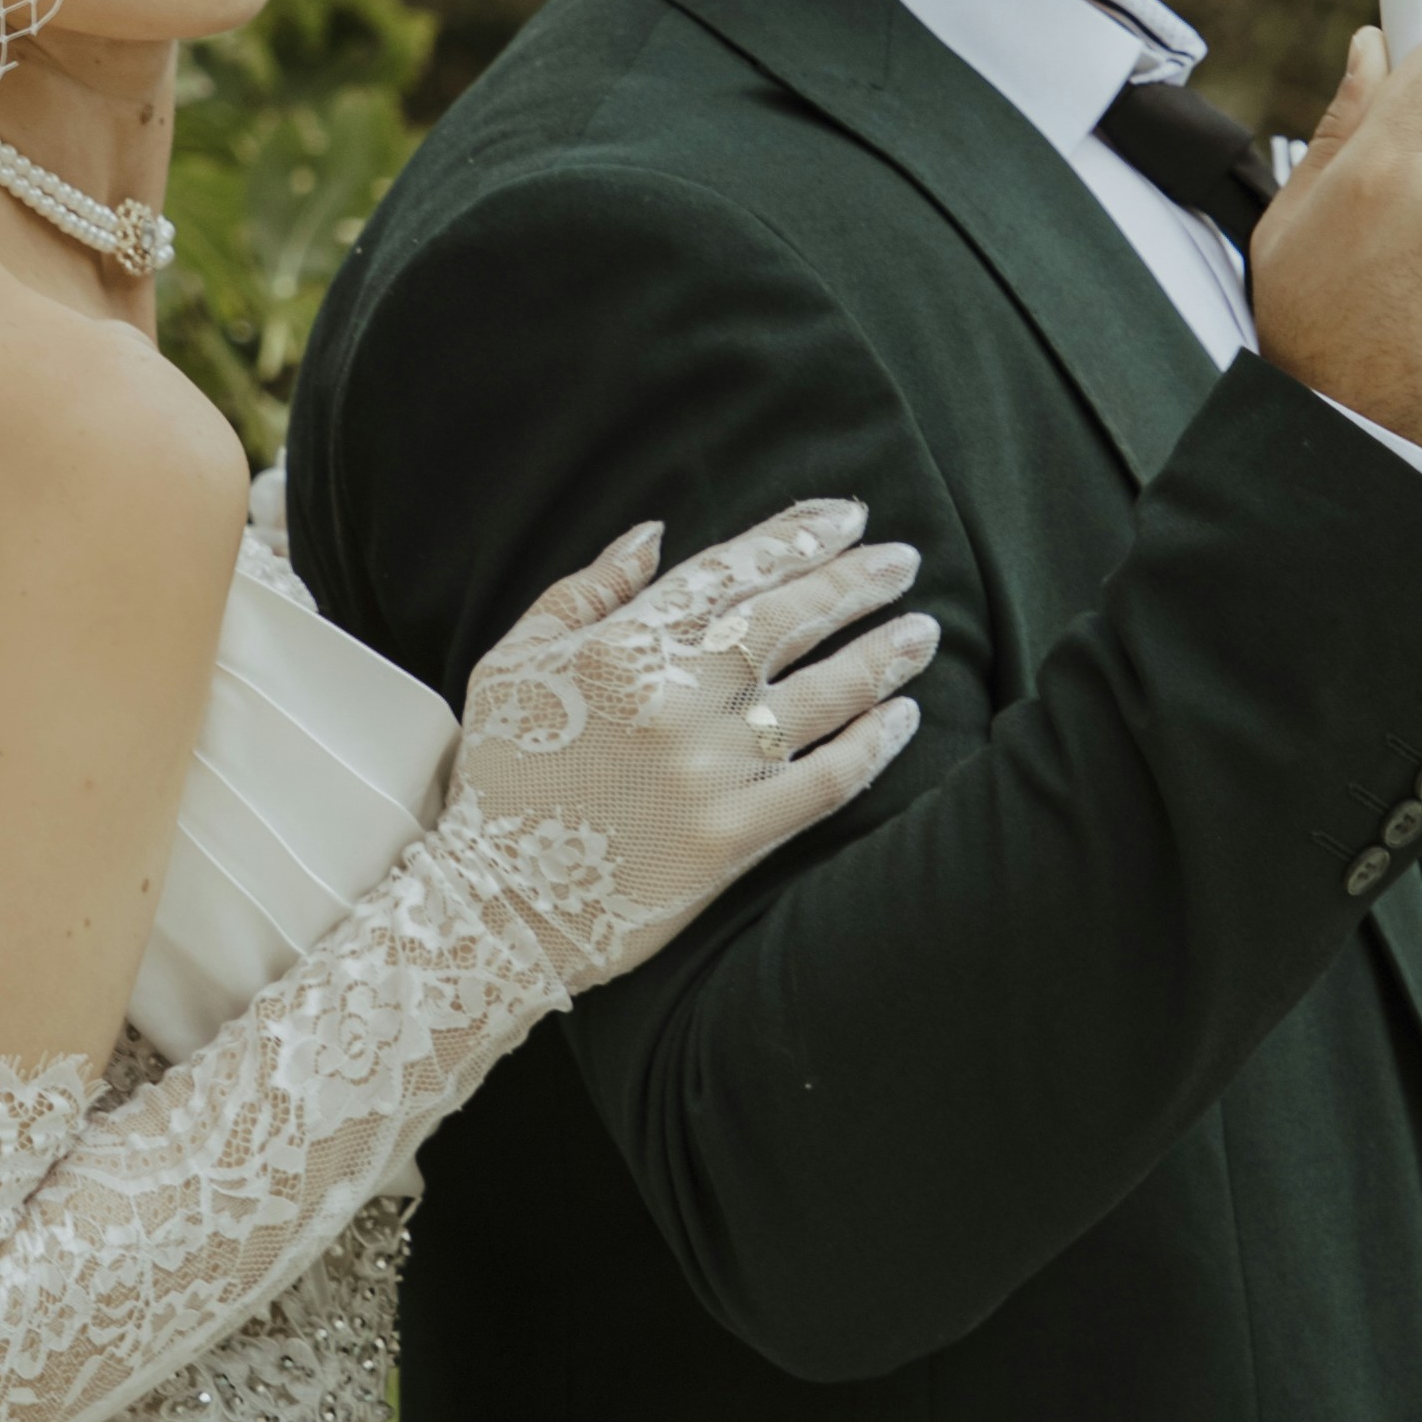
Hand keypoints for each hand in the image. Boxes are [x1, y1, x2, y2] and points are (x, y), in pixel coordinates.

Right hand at [447, 500, 934, 993]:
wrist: (497, 904)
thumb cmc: (503, 778)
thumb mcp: (515, 663)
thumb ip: (584, 591)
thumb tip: (656, 535)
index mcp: (621, 647)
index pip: (730, 571)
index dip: (797, 537)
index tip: (845, 517)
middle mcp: (674, 699)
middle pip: (789, 621)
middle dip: (855, 582)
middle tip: (904, 560)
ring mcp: (709, 770)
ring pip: (823, 695)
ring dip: (882, 656)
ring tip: (923, 630)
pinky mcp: (733, 837)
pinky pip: (826, 781)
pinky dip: (872, 745)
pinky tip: (902, 718)